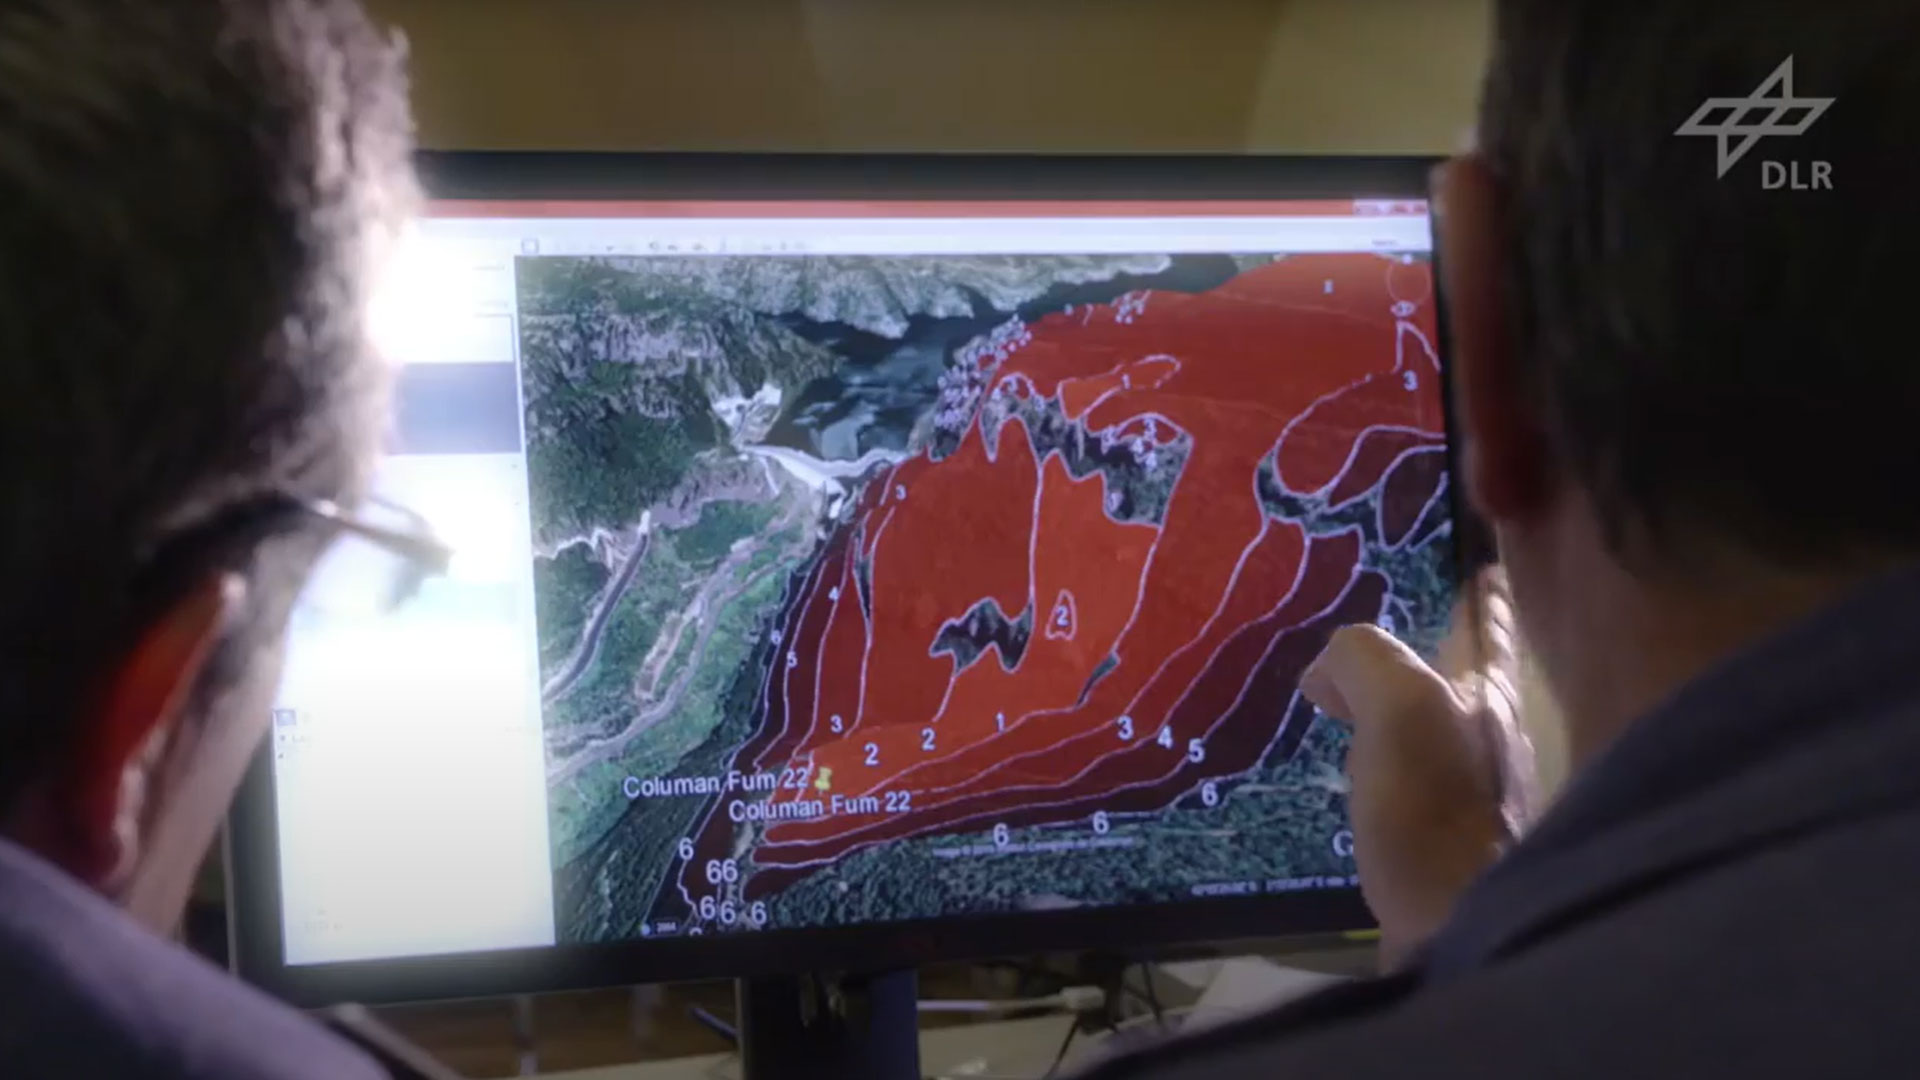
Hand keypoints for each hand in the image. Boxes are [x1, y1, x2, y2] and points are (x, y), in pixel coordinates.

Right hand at [1301, 568, 1537, 968]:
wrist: (1464, 939)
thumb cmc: (1440, 817)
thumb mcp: (1401, 709)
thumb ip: (1366, 661)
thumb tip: (1326, 672)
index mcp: (1491, 694)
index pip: (1486, 615)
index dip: (1474, 575)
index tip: (1470, 540)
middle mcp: (1494, 738)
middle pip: (1461, 670)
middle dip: (1427, 640)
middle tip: (1376, 614)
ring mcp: (1474, 797)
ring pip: (1433, 727)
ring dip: (1396, 705)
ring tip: (1344, 692)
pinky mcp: (1445, 849)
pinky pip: (1408, 782)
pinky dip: (1380, 764)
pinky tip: (1351, 775)